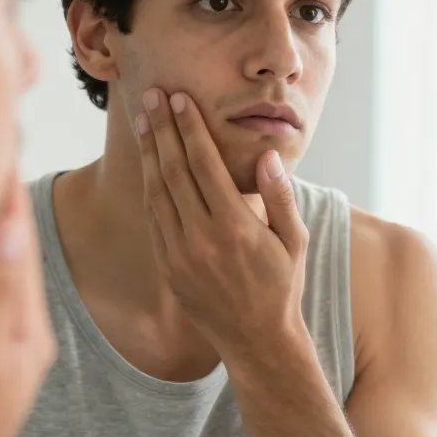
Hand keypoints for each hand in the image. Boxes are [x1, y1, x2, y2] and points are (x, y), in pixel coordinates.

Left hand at [136, 88, 308, 357]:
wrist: (256, 339)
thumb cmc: (281, 285)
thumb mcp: (293, 241)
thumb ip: (280, 197)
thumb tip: (268, 157)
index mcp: (235, 226)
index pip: (205, 164)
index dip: (189, 128)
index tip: (179, 100)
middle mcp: (202, 237)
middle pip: (174, 170)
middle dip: (162, 129)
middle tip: (152, 96)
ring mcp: (180, 253)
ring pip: (157, 192)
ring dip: (149, 154)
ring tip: (143, 122)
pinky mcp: (168, 267)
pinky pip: (154, 218)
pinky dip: (149, 187)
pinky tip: (148, 165)